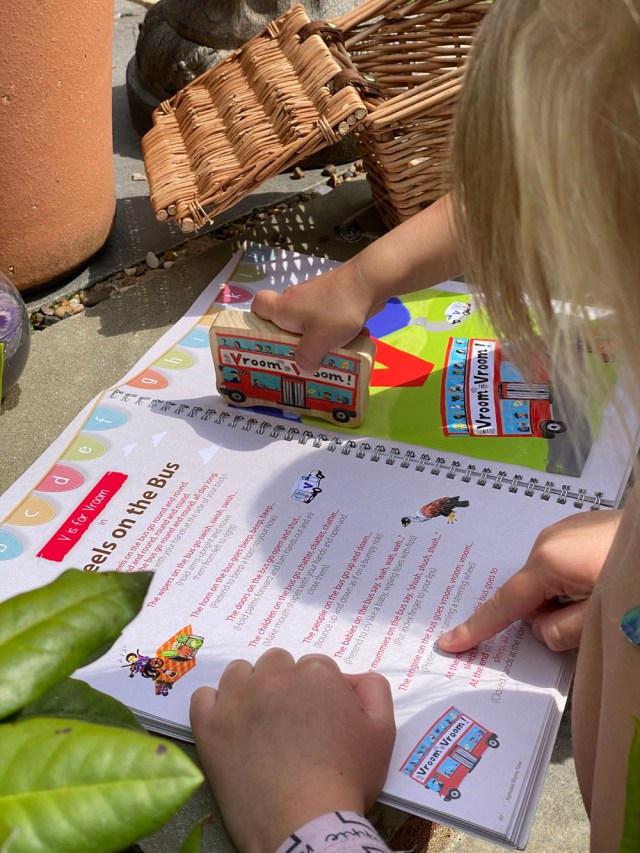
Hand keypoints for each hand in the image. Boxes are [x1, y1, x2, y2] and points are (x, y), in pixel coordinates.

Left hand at [190, 649, 394, 852]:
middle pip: (276, 664)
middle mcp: (274, 676)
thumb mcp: (382, 733)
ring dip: (249, 688)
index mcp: (315, 673)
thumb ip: (374, 690)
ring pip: (240, 673)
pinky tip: (228, 725)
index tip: (317, 718)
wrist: (305, 823)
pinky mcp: (210, 724)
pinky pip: (203, 697)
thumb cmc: (347, 779)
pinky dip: (214, 706)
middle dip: (284, 685)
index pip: (314, 666)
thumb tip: (354, 675)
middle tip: (290, 722)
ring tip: (259, 723)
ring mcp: (238, 698)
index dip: (317, 693)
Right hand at [252, 261, 383, 373]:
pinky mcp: (333, 292)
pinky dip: (337, 325)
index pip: (259, 306)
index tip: (269, 337)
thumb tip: (303, 366)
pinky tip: (353, 337)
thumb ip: (307, 357)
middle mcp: (296, 297)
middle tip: (306, 355)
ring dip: (320, 333)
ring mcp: (316, 293)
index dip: (258, 320)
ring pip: (311, 318)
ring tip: (333, 350)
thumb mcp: (320, 341)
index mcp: (285, 307)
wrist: (369, 281)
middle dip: (295, 337)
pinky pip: (329, 314)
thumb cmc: (337, 311)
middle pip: (287, 317)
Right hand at [439, 509, 621, 653]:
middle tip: (586, 620)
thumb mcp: (600, 618)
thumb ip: (562, 632)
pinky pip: (564, 560)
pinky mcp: (585, 524)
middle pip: (530, 591)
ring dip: (565, 595)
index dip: (477, 627)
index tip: (448, 642)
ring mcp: (567, 527)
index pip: (504, 604)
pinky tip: (605, 578)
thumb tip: (541, 630)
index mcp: (547, 561)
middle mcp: (548, 539)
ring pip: (549, 577)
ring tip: (605, 595)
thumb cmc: (636, 581)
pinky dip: (575, 578)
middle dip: (546, 613)